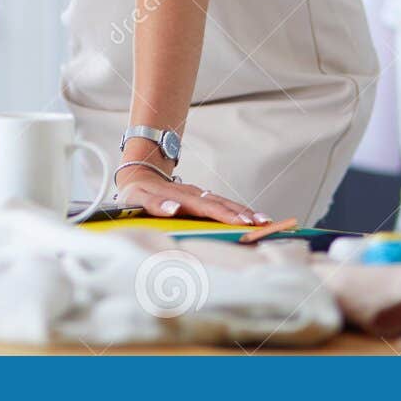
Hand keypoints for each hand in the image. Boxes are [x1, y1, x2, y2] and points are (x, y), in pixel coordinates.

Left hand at [114, 164, 270, 225]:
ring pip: (224, 202)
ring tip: (264, 221)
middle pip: (220, 204)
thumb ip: (155, 205)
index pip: (205, 207)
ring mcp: (199, 194)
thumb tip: (175, 210)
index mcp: (179, 196)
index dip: (224, 215)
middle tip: (263, 225)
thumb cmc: (136, 194)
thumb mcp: (137, 199)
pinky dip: (238, 210)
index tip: (241, 223)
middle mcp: (192, 194)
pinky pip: (222, 203)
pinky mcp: (201, 198)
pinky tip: (251, 217)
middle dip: (242, 215)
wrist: (138, 176)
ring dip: (244, 212)